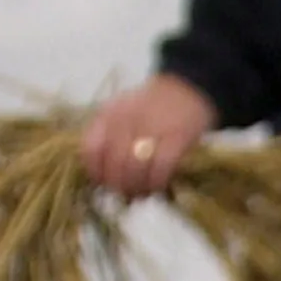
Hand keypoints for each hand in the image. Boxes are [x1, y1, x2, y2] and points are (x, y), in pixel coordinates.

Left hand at [81, 74, 217, 199]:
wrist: (189, 86)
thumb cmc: (152, 107)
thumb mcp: (121, 113)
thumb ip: (107, 139)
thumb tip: (101, 178)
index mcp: (109, 114)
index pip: (91, 150)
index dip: (95, 173)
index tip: (104, 184)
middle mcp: (126, 119)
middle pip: (113, 165)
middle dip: (119, 186)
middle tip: (127, 194)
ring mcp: (151, 127)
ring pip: (135, 169)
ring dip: (138, 188)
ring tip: (143, 193)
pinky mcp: (177, 137)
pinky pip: (161, 168)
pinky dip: (158, 182)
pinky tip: (159, 186)